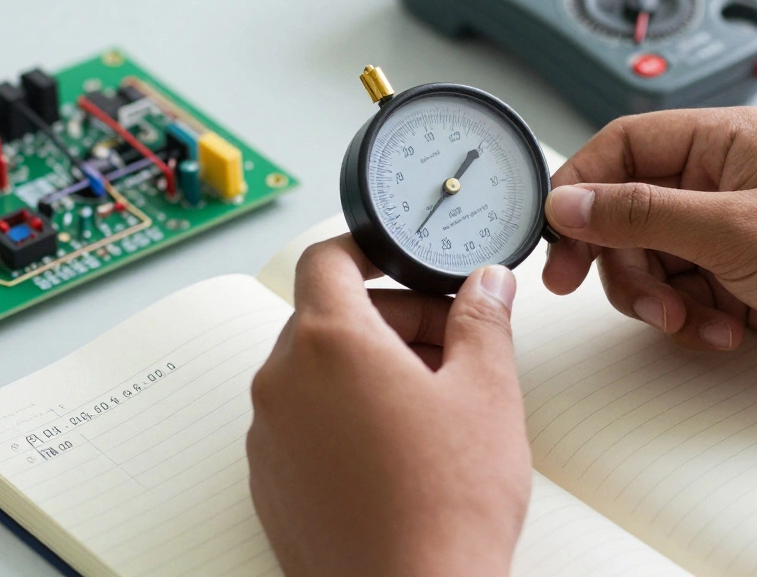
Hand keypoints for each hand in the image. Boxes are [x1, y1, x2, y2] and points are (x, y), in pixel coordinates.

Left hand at [247, 235, 530, 576]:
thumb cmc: (447, 504)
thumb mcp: (487, 392)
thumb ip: (483, 321)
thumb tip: (488, 284)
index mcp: (328, 345)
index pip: (327, 260)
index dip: (369, 252)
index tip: (402, 264)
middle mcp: (283, 384)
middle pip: (328, 319)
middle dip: (392, 322)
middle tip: (450, 347)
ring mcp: (268, 439)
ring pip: (317, 374)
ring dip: (370, 370)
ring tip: (433, 407)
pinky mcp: (269, 485)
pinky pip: (304, 424)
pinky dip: (345, 417)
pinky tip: (400, 452)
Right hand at [543, 107, 756, 387]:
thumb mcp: (732, 230)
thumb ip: (642, 213)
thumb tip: (571, 201)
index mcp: (723, 141)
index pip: (624, 145)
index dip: (583, 186)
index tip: (559, 233)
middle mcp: (720, 181)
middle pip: (626, 210)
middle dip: (618, 257)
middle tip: (598, 289)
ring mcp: (726, 232)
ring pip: (647, 260)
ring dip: (656, 297)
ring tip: (689, 319)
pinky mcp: (734, 279)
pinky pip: (678, 295)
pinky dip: (689, 319)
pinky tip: (724, 331)